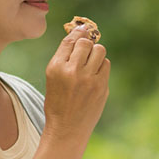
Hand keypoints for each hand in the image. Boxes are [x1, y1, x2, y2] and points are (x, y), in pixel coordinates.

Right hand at [42, 24, 108, 142]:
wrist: (67, 129)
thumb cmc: (58, 102)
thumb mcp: (53, 78)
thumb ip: (65, 58)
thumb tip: (81, 33)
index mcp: (55, 68)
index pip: (70, 41)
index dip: (77, 33)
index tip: (82, 29)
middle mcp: (72, 71)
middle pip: (86, 43)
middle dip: (87, 43)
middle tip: (85, 51)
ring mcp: (89, 79)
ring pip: (100, 50)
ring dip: (96, 53)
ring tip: (90, 63)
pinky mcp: (101, 87)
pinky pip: (106, 64)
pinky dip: (101, 66)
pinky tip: (95, 74)